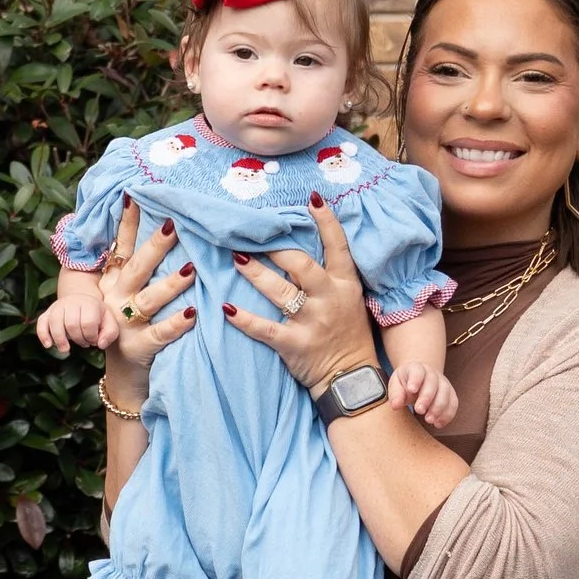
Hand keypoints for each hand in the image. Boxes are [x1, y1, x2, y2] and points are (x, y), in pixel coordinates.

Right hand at [37, 267, 115, 353]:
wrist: (82, 301)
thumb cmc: (97, 316)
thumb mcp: (109, 322)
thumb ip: (110, 333)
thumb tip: (100, 345)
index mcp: (89, 304)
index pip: (88, 323)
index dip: (91, 336)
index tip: (94, 340)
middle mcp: (72, 302)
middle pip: (71, 324)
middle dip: (78, 339)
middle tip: (84, 343)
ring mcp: (58, 306)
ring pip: (55, 322)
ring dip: (60, 339)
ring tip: (66, 349)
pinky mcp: (48, 312)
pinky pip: (41, 322)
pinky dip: (43, 334)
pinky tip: (48, 345)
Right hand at [82, 205, 196, 394]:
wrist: (123, 376)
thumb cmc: (130, 326)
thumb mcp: (126, 295)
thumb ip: (139, 266)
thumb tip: (164, 227)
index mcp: (114, 282)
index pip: (123, 247)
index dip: (128, 222)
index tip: (135, 194)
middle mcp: (115, 299)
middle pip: (137, 267)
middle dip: (155, 245)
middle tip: (174, 225)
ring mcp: (124, 323)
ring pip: (149, 299)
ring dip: (171, 284)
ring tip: (191, 269)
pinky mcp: (138, 346)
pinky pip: (160, 333)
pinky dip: (176, 323)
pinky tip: (194, 312)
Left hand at [228, 197, 377, 395]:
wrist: (352, 378)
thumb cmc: (349, 335)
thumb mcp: (351, 300)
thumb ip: (331, 276)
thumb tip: (305, 249)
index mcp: (345, 284)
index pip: (337, 246)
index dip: (326, 222)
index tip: (311, 200)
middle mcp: (329, 298)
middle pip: (299, 264)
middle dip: (275, 248)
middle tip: (252, 234)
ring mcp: (312, 321)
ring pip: (278, 291)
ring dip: (254, 273)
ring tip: (235, 258)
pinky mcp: (294, 344)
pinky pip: (264, 328)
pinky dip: (243, 319)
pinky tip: (226, 309)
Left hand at [387, 358, 459, 429]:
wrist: (420, 379)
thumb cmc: (406, 383)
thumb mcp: (396, 384)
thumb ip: (396, 394)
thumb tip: (395, 406)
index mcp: (416, 368)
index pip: (417, 371)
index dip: (415, 379)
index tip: (411, 389)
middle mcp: (432, 374)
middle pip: (433, 383)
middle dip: (427, 397)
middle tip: (419, 410)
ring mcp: (443, 383)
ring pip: (446, 393)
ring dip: (439, 408)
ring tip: (429, 419)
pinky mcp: (450, 394)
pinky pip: (453, 403)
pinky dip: (447, 414)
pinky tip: (438, 424)